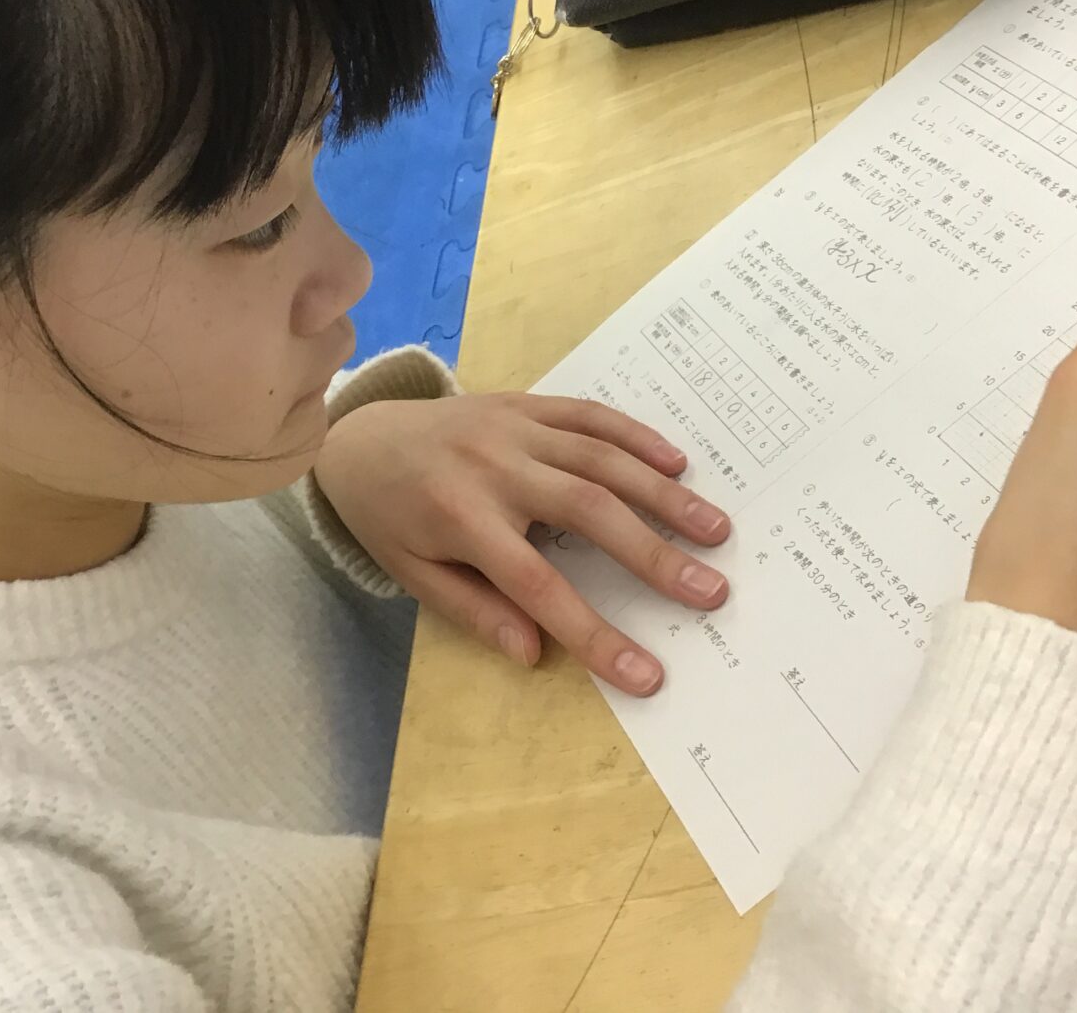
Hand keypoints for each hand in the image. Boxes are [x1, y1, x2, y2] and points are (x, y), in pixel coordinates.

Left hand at [313, 393, 730, 693]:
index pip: (537, 587)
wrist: (360, 435)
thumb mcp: (414, 575)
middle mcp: (494, 468)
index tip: (645, 673)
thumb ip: (475, 611)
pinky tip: (678, 464)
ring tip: (716, 529)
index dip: (593, 632)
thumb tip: (534, 653)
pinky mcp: (525, 403)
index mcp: (461, 519)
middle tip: (713, 592)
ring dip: (663, 495)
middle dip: (654, 555)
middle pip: (588, 512)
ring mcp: (514, 428)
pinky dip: (636, 437)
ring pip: (600, 458)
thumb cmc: (389, 516)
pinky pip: (589, 415)